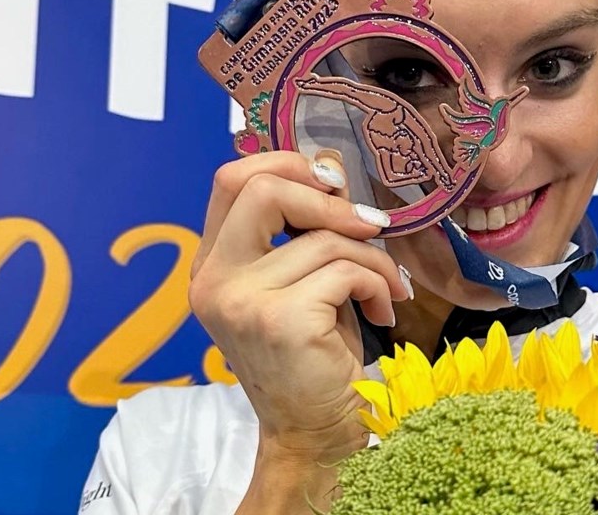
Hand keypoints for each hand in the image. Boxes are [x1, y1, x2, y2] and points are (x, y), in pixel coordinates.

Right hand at [188, 150, 408, 464]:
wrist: (316, 433)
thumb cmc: (314, 354)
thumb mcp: (297, 280)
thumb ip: (298, 232)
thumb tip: (332, 171)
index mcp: (212, 266)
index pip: (232, 180)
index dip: (286, 164)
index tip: (331, 183)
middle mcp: (214, 281)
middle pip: (261, 188)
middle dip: (326, 197)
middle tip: (367, 222)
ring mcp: (241, 300)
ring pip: (323, 238)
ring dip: (371, 257)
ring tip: (386, 288)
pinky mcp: (280, 320)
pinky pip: (344, 270)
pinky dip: (376, 283)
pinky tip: (383, 310)